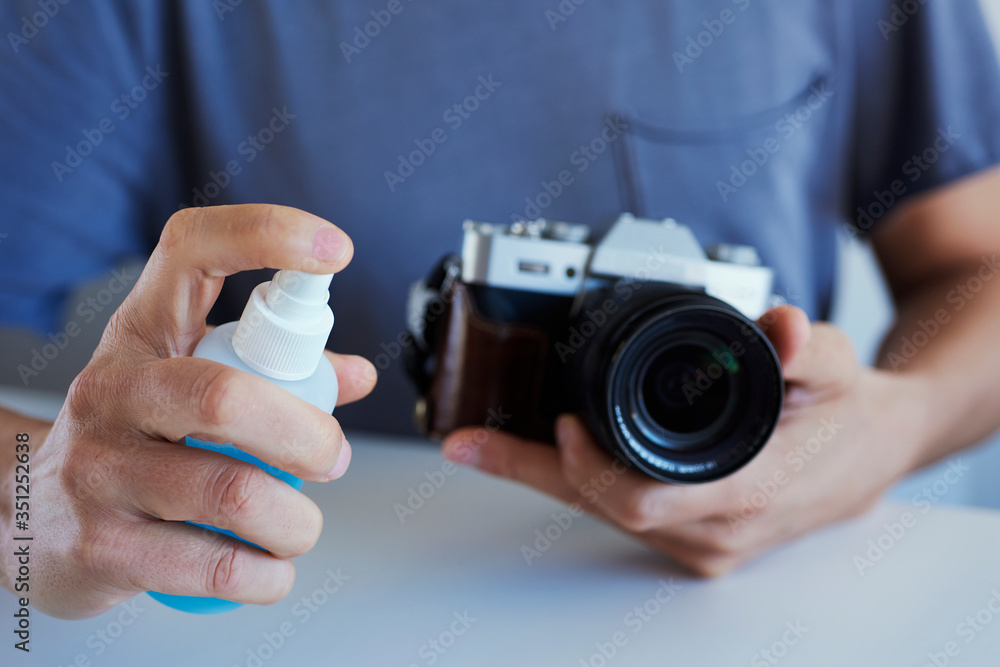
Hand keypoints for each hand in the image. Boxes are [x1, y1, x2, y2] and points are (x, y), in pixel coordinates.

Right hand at [0, 205, 375, 617]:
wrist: (25, 515)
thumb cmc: (132, 438)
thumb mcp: (187, 383)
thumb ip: (276, 375)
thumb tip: (354, 376)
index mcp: (144, 333)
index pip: (192, 249)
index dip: (266, 235)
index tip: (334, 249)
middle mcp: (113, 390)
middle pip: (224, 396)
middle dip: (306, 435)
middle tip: (332, 459)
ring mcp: (97, 469)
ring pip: (228, 491)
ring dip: (295, 520)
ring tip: (302, 527)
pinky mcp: (99, 547)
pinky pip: (210, 566)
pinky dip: (265, 575)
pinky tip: (269, 570)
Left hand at [442, 306, 928, 575]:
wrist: (869, 454)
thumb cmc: (847, 414)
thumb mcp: (833, 364)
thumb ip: (801, 344)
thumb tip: (774, 323)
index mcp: (748, 492)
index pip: (643, 499)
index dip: (587, 467)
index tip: (559, 420)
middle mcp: (719, 531)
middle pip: (604, 510)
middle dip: (536, 471)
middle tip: (475, 441)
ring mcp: (704, 542)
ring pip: (606, 516)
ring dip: (549, 478)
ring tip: (488, 447)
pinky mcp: (693, 539)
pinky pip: (622, 515)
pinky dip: (580, 483)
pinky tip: (543, 457)